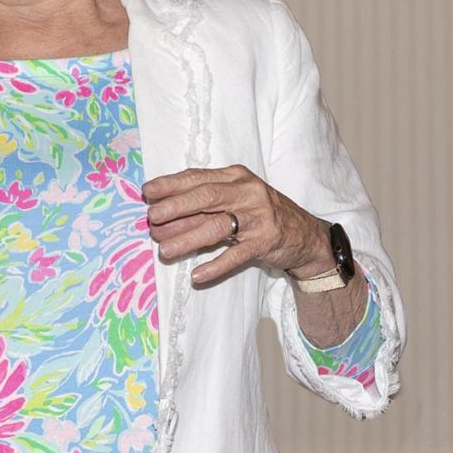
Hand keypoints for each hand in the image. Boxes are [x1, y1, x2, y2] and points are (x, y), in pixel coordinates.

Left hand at [141, 165, 328, 285]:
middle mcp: (247, 192)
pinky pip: (237, 255)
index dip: (171, 184)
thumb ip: (203, 201)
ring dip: (188, 239)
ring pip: (218, 226)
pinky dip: (216, 266)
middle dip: (176, 207)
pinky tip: (197, 275)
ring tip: (164, 251)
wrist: (305, 235)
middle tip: (152, 219)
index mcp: (235, 176)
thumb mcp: (235, 198)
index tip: (147, 192)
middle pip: (206, 196)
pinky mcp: (267, 242)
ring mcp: (259, 217)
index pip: (198, 178)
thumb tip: (160, 213)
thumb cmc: (259, 214)